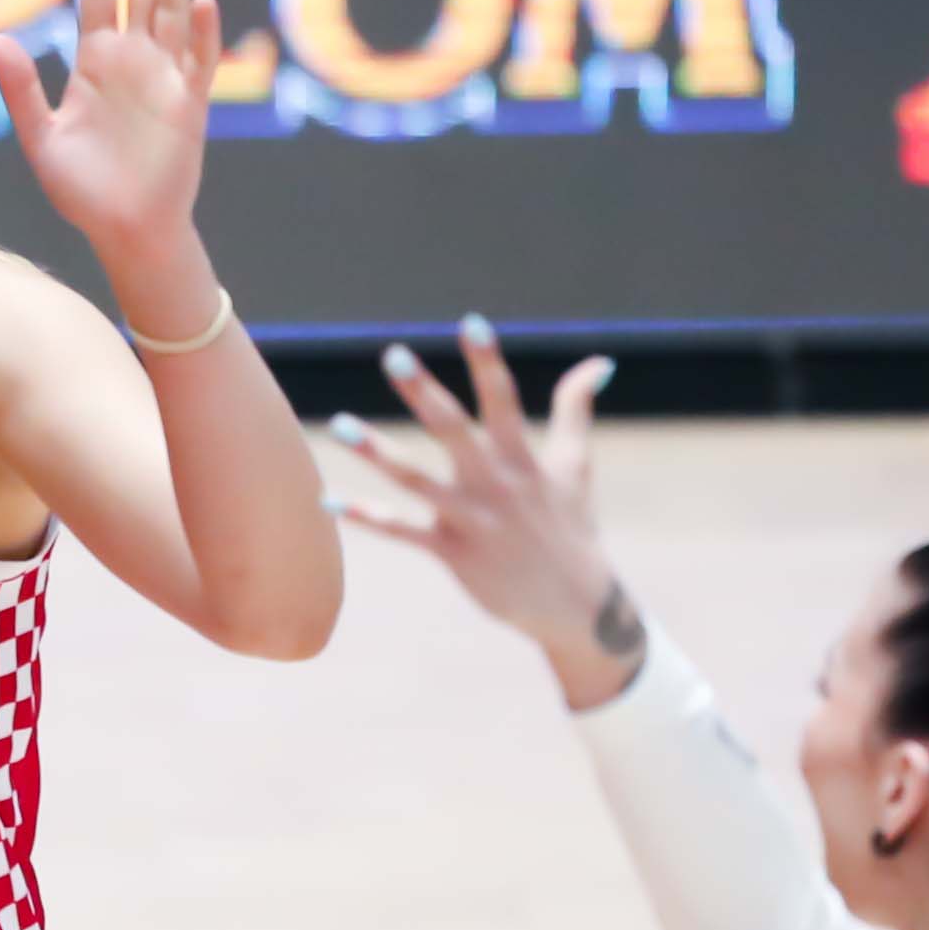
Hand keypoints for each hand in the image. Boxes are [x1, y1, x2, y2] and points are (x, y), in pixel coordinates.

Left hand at [0, 0, 224, 304]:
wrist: (125, 231)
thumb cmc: (84, 190)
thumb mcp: (42, 138)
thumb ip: (21, 89)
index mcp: (97, 62)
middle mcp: (134, 61)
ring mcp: (166, 79)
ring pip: (173, 12)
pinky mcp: (190, 106)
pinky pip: (199, 62)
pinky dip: (203, 33)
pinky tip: (202, 1)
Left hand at [327, 317, 645, 701]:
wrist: (576, 606)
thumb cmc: (571, 527)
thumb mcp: (576, 466)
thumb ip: (576, 409)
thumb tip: (600, 361)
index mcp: (524, 460)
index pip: (505, 401)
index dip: (488, 362)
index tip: (471, 323)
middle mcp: (496, 486)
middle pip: (454, 431)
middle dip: (424, 393)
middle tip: (393, 355)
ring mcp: (473, 521)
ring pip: (416, 481)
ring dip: (377, 453)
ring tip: (339, 425)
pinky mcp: (454, 554)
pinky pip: (403, 532)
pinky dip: (367, 517)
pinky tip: (328, 500)